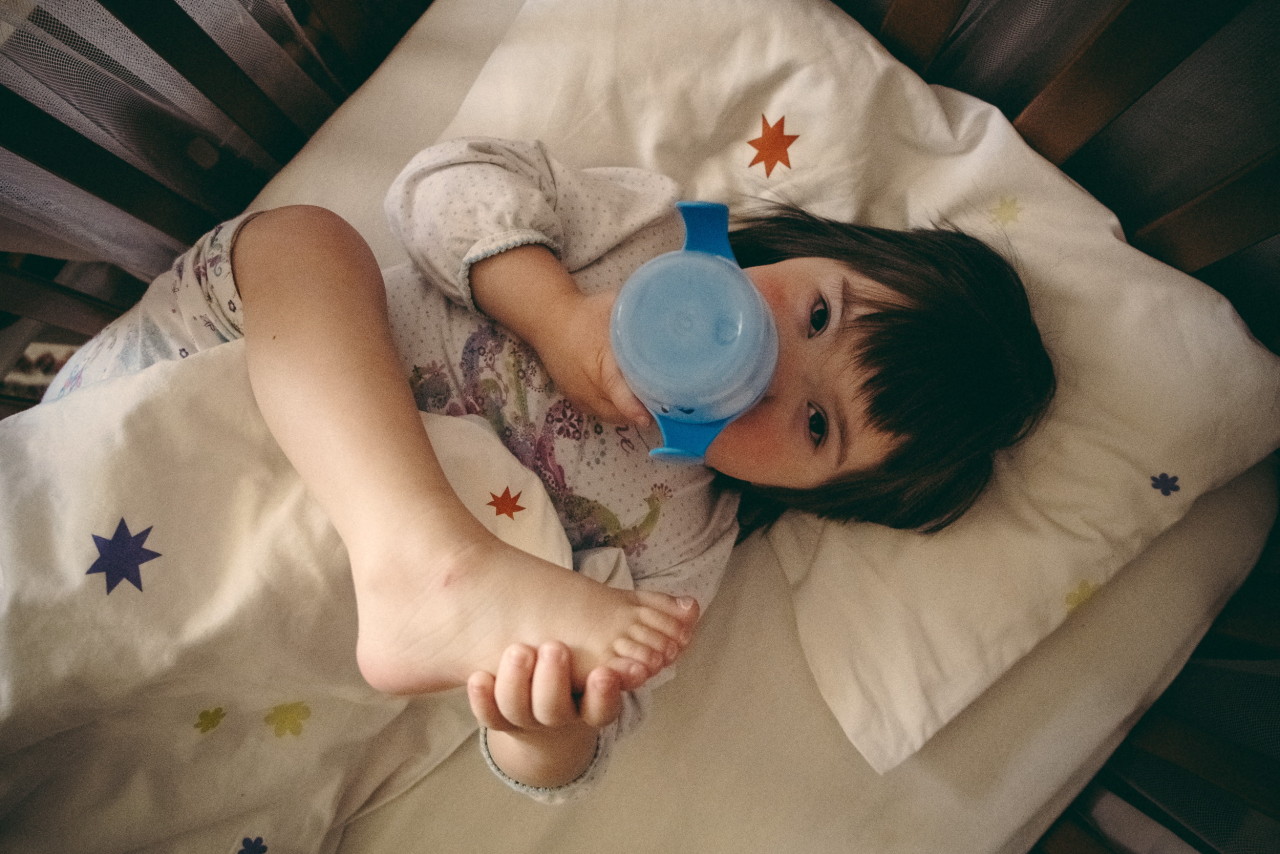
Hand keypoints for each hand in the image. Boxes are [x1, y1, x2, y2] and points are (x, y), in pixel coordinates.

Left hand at [467, 641, 626, 788]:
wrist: (547, 715)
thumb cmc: (582, 673)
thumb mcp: (606, 656)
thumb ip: (624, 636)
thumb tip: (677, 602)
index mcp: (591, 706)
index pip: (602, 708)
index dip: (604, 694)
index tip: (605, 672)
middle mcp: (559, 717)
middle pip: (555, 710)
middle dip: (553, 680)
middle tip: (555, 648)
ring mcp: (527, 719)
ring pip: (518, 711)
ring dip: (517, 681)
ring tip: (519, 649)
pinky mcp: (500, 718)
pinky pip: (489, 716)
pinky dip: (481, 698)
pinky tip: (478, 676)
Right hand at [470, 245, 650, 426]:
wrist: (548, 321)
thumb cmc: (585, 313)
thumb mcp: (612, 307)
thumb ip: (637, 314)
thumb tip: (666, 312)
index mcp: (601, 364)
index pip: (619, 392)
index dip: (634, 407)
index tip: (649, 416)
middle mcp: (589, 386)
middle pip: (619, 412)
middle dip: (643, 412)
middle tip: (665, 405)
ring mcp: (581, 396)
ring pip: (612, 416)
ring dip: (630, 414)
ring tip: (652, 405)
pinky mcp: (575, 400)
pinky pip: (601, 414)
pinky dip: (617, 412)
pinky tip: (632, 403)